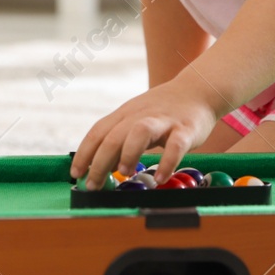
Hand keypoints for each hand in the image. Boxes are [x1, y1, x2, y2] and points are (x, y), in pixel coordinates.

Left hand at [70, 76, 220, 187]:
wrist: (199, 89)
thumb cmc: (164, 111)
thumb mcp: (137, 120)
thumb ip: (121, 140)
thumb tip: (101, 168)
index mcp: (126, 114)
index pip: (98, 132)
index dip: (84, 153)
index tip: (75, 174)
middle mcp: (141, 115)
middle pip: (114, 135)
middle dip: (100, 162)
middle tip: (93, 185)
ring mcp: (164, 121)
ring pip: (140, 132)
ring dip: (129, 153)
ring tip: (124, 173)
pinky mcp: (185, 129)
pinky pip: (176, 145)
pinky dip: (167, 162)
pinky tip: (160, 178)